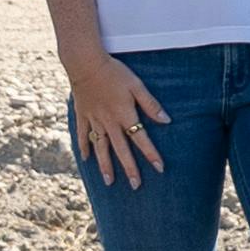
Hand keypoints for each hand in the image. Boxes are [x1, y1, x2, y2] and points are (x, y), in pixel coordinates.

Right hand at [65, 52, 166, 186]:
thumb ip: (151, 105)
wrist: (85, 64)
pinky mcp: (83, 115)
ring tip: (109, 182)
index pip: (141, 140)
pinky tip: (86, 159)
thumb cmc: (115, 73)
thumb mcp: (137, 86)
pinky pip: (83, 135)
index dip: (151, 154)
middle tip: (135, 186)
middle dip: (129, 169)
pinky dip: (84, 147)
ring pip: (101, 148)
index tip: (160, 168)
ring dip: (105, 166)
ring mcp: (94, 121)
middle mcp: (109, 123)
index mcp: (125, 116)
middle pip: (121, 150)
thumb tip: (167, 121)